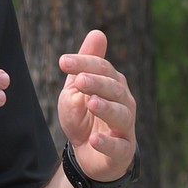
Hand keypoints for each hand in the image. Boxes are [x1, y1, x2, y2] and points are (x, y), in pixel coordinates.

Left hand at [57, 29, 135, 180]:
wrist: (88, 155)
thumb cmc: (84, 118)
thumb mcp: (78, 90)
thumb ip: (85, 65)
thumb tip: (97, 32)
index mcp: (113, 85)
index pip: (102, 69)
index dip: (84, 64)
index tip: (62, 62)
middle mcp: (124, 103)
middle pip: (114, 89)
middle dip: (97, 83)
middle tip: (80, 80)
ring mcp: (125, 127)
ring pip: (120, 114)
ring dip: (106, 108)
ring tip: (91, 103)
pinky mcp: (122, 151)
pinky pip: (118, 146)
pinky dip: (107, 143)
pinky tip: (95, 138)